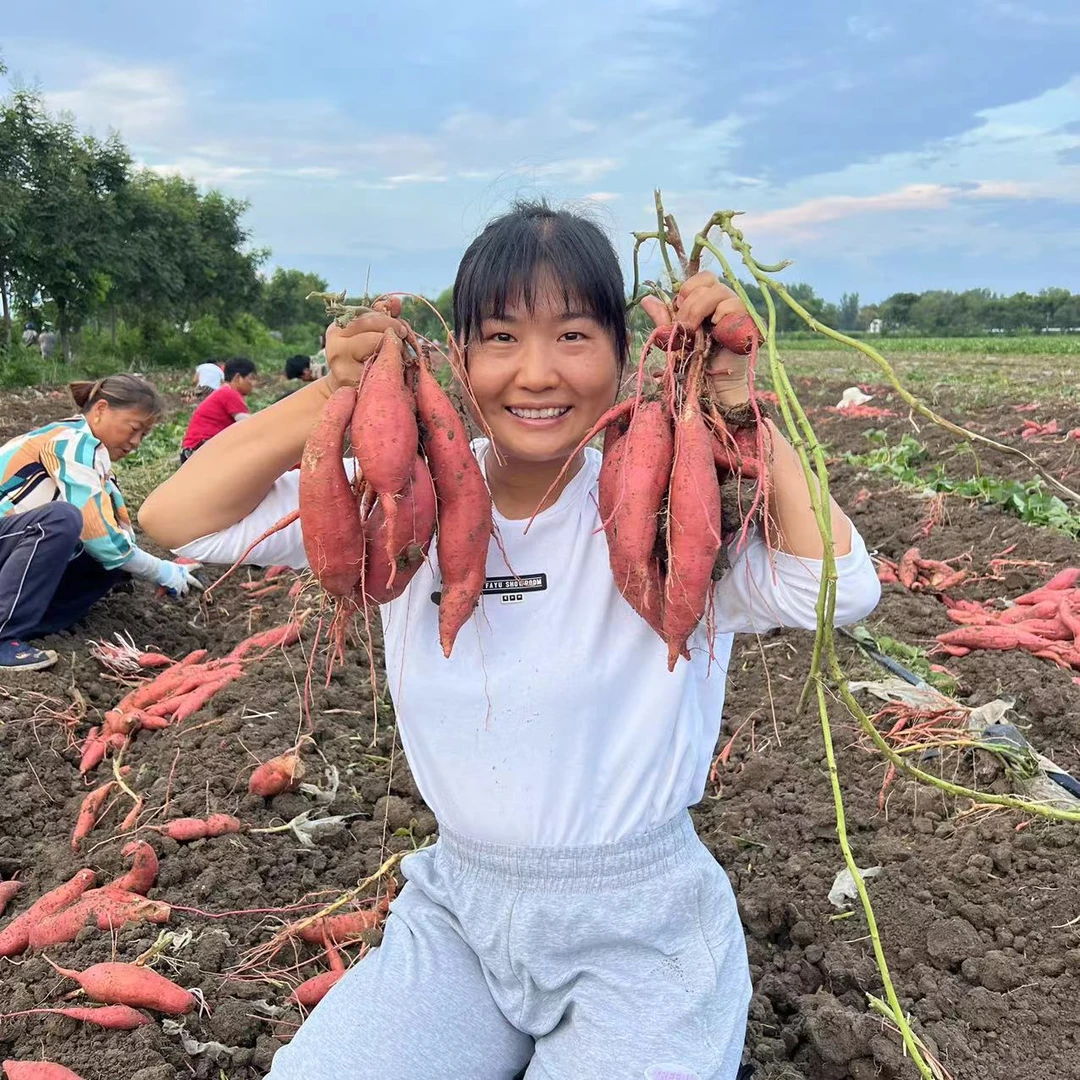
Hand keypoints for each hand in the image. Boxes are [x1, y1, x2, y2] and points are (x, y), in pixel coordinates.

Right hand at [155, 559, 204, 596]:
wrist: (160, 571)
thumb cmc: (161, 566)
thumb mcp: (167, 565)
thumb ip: (167, 569)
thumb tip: (162, 572)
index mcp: (183, 568)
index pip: (192, 566)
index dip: (197, 566)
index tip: (202, 566)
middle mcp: (185, 577)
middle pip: (195, 582)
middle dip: (199, 585)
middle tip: (203, 587)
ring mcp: (182, 584)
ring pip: (186, 590)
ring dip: (186, 593)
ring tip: (185, 595)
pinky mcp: (177, 590)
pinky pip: (178, 596)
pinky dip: (177, 598)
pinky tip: (177, 600)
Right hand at [324, 297, 405, 391]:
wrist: (344, 388)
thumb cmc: (360, 354)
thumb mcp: (366, 331)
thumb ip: (381, 314)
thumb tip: (396, 301)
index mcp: (337, 329)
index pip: (369, 318)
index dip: (390, 322)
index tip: (402, 330)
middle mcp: (335, 347)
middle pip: (376, 336)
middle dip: (394, 337)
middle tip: (403, 342)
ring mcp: (342, 368)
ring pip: (379, 355)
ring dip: (394, 354)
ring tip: (398, 356)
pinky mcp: (352, 385)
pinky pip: (380, 374)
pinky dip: (390, 371)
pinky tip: (391, 370)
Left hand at [640, 272, 754, 404]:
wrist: (713, 385)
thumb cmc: (695, 361)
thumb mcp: (675, 337)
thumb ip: (663, 318)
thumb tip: (646, 299)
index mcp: (709, 300)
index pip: (702, 278)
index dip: (688, 289)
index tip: (678, 310)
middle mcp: (725, 301)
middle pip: (709, 282)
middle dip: (690, 304)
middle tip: (685, 328)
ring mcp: (738, 310)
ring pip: (719, 291)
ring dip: (700, 309)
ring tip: (695, 332)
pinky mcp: (748, 322)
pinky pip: (735, 305)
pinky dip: (721, 314)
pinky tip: (714, 330)